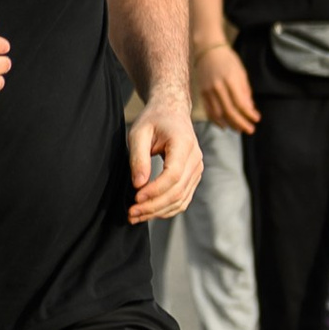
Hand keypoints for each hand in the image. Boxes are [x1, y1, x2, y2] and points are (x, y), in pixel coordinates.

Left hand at [126, 101, 201, 222]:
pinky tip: (149, 212)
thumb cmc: (154, 120)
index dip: (155, 190)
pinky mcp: (193, 177)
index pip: (173, 174)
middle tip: (131, 213)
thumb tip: (138, 184)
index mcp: (183, 143)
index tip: (136, 198)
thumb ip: (138, 157)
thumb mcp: (139, 133)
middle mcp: (195, 159)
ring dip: (158, 212)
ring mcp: (197, 169)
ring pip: (181, 199)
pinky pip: (183, 199)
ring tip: (136, 216)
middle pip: (177, 191)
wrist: (172, 113)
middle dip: (153, 206)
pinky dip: (166, 209)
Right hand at [195, 43, 257, 132]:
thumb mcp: (241, 73)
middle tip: (250, 130)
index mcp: (230, 80)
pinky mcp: (202, 93)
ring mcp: (208, 91)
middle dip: (241, 123)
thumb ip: (245, 91)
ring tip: (239, 130)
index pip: (240, 102)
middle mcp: (218, 86)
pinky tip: (224, 126)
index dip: (249, 114)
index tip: (257, 119)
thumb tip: (249, 109)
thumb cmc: (228, 60)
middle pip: (229, 111)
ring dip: (230, 124)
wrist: (208, 50)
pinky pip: (209, 111)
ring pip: (218, 113)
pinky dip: (216, 121)